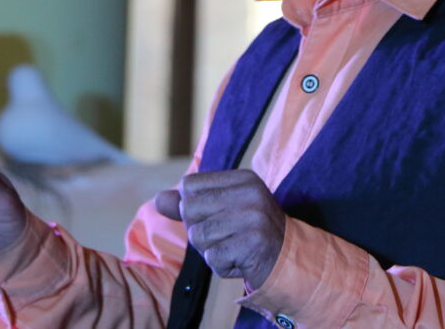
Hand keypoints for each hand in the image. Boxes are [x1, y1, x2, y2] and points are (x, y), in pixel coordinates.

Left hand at [154, 169, 284, 288]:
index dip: (192, 206)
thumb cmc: (248, 232)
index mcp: (243, 178)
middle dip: (199, 229)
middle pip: (189, 209)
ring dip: (210, 250)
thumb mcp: (223, 210)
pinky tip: (239, 261)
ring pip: (198, 236)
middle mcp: (250, 193)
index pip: (189, 185)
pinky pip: (212, 257)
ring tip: (232, 247)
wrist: (286, 259)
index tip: (216, 216)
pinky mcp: (252, 244)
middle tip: (224, 235)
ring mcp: (254, 218)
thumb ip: (189, 204)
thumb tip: (158, 199)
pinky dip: (220, 265)